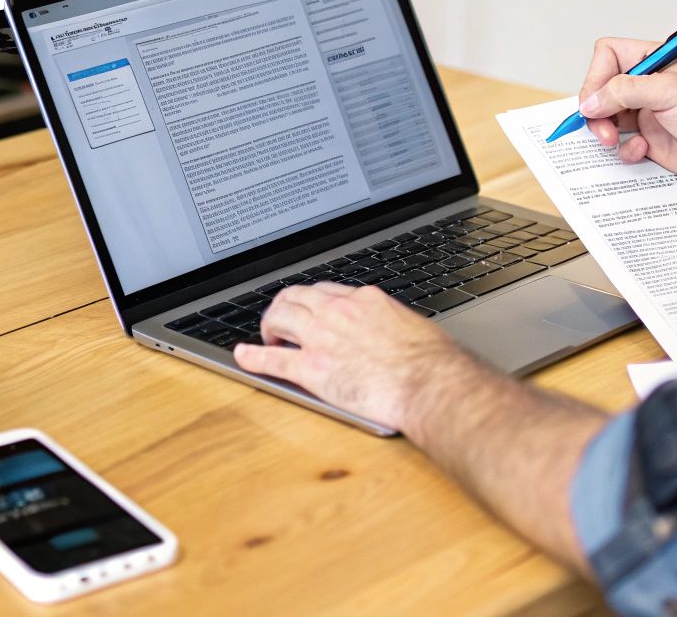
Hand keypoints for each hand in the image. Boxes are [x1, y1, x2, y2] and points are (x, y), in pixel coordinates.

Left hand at [233, 283, 476, 432]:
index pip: (325, 292)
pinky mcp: (312, 368)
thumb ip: (392, 325)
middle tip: (281, 323)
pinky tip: (244, 356)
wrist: (430, 384)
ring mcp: (321, 338)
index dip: (311, 301)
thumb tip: (393, 334)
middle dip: (283, 308)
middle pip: (295, 298)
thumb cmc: (433, 362)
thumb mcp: (412, 327)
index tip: (308, 309)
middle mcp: (338, 312)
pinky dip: (253, 357)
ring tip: (269, 339)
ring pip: (279, 319)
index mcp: (364, 300)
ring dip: (269, 326)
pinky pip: (273, 360)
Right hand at [576, 37, 676, 197]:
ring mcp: (648, 112)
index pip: (609, 56)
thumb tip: (591, 102)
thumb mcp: (671, 92)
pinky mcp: (651, 139)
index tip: (596, 100)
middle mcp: (647, 85)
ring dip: (605, 131)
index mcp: (654, 62)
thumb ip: (626, 92)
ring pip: (606, 117)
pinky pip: (621, 143)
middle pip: (601, 89)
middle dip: (596, 109)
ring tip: (614, 141)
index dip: (597, 76)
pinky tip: (642, 150)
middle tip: (603, 128)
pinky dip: (625, 149)